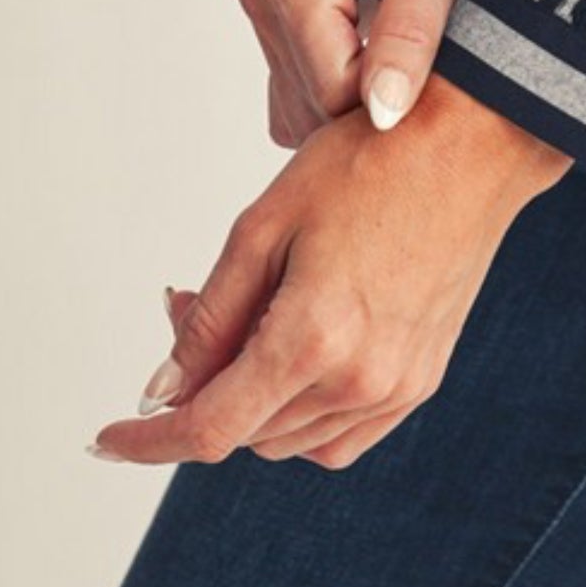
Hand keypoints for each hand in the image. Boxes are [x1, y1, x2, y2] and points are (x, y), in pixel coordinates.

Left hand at [87, 75, 572, 469]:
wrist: (473, 145)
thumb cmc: (372, 161)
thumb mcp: (266, 223)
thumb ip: (211, 315)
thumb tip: (165, 389)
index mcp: (313, 338)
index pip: (209, 430)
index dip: (149, 442)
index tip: (112, 438)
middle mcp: (359, 379)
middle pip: (246, 431)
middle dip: (203, 387)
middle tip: (193, 310)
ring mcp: (397, 386)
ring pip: (290, 438)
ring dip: (254, 398)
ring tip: (253, 314)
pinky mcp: (422, 379)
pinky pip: (340, 433)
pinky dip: (303, 413)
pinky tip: (299, 350)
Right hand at [234, 0, 505, 147]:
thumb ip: (409, 38)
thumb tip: (382, 114)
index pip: (332, 93)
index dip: (392, 98)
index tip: (438, 71)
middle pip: (313, 102)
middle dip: (375, 96)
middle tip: (432, 57)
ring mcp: (265, 2)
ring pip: (305, 101)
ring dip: (359, 92)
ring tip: (409, 47)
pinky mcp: (278, 11)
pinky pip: (301, 83)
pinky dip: (344, 82)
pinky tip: (384, 51)